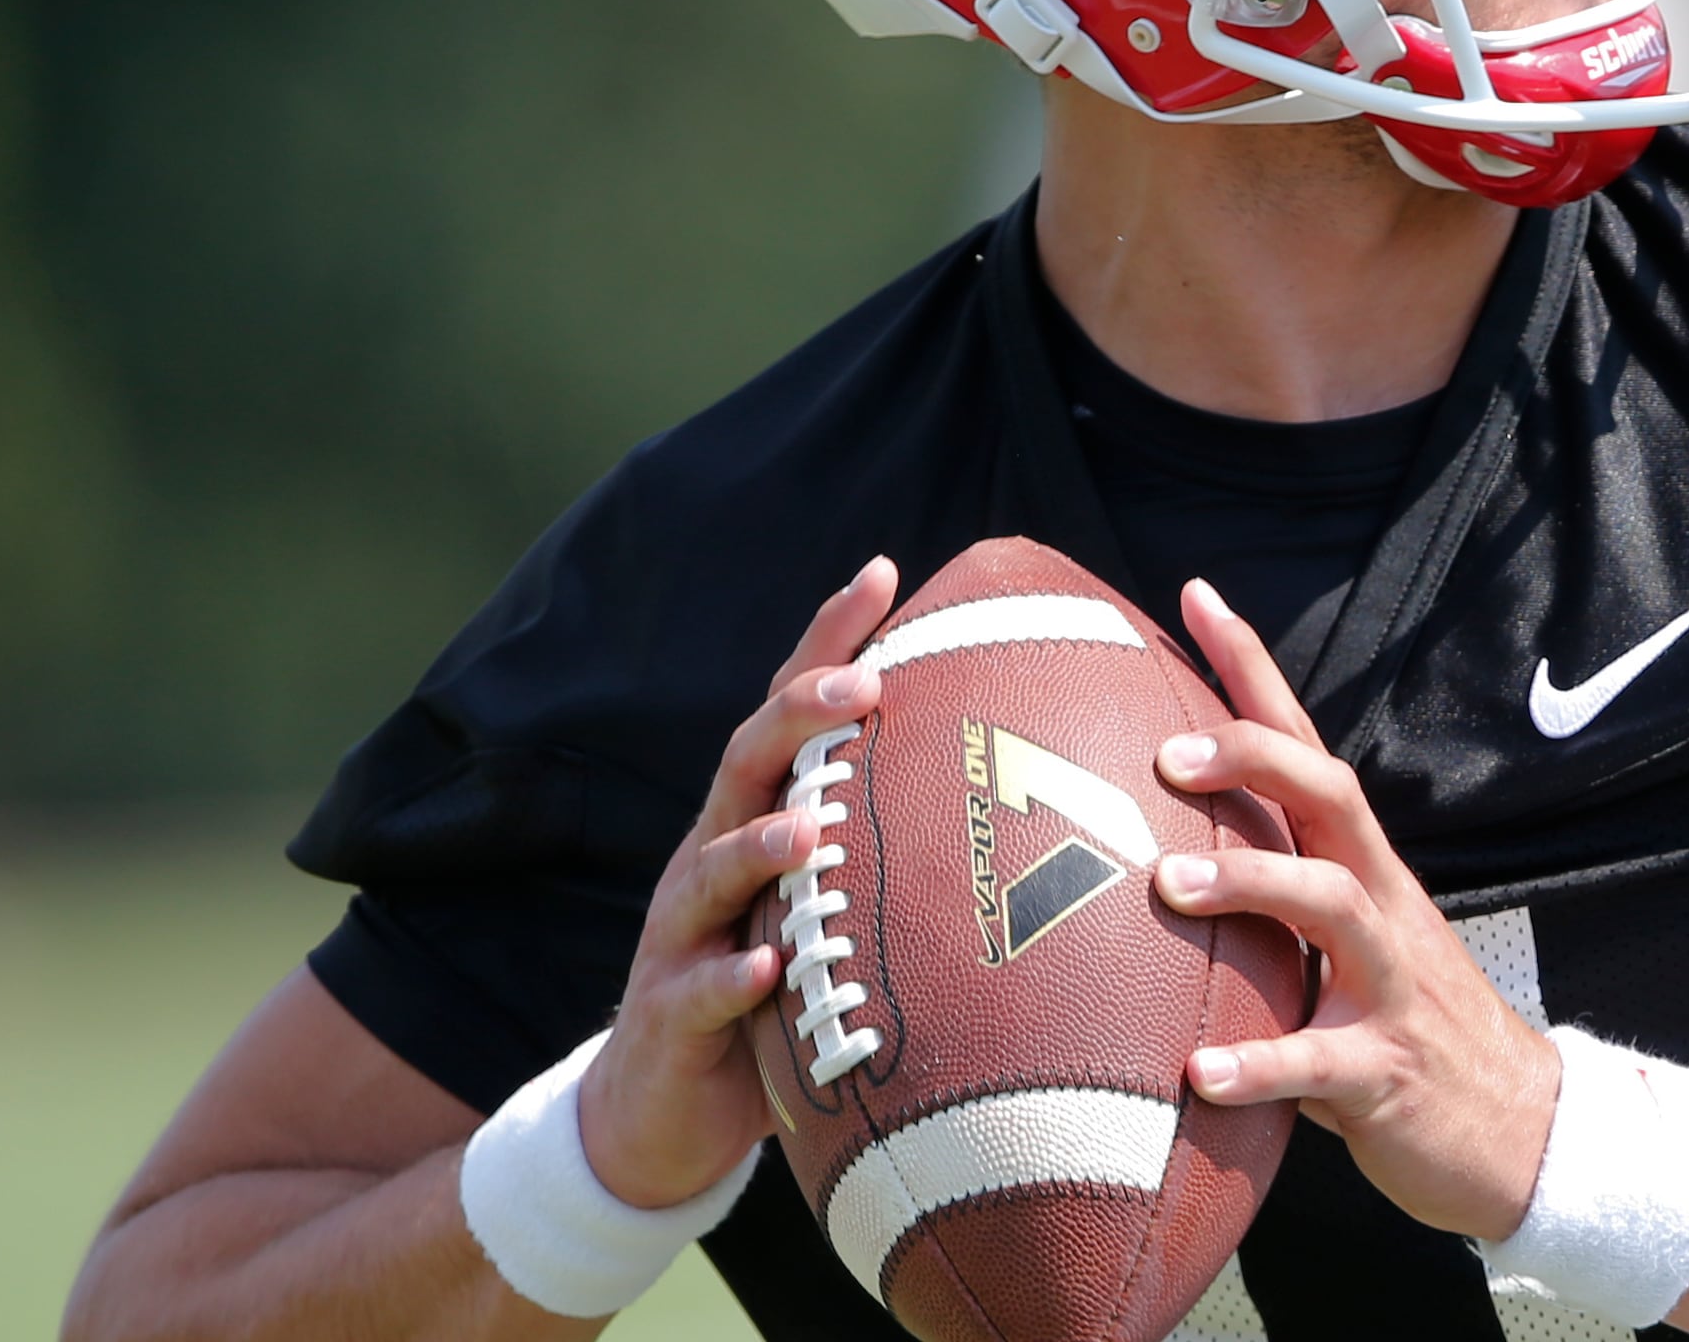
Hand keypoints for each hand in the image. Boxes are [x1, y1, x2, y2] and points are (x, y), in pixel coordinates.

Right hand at [574, 557, 899, 1208]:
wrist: (661, 1117)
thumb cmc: (772, 999)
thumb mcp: (833, 915)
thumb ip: (893, 859)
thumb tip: (1027, 805)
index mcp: (761, 820)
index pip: (793, 712)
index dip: (830, 640)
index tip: (885, 572)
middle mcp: (716, 858)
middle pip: (748, 761)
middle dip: (799, 714)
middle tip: (861, 683)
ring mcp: (685, 933)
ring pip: (713, 870)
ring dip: (760, 845)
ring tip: (807, 828)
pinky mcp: (670, 1015)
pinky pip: (699, 991)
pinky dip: (731, 979)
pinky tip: (765, 971)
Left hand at [1150, 579, 1564, 1241]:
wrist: (1522, 1131)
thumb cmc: (1404, 1028)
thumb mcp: (1343, 951)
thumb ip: (1269, 908)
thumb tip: (1151, 859)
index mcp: (1363, 871)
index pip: (1306, 751)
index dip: (1254, 672)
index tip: (1195, 596)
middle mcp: (1381, 907)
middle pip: (1330, 800)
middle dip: (1253, 760)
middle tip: (1165, 755)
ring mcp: (1390, 985)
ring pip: (1332, 908)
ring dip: (1251, 887)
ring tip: (1168, 887)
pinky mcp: (1388, 1073)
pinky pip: (1320, 1065)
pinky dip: (1259, 1070)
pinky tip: (1198, 1078)